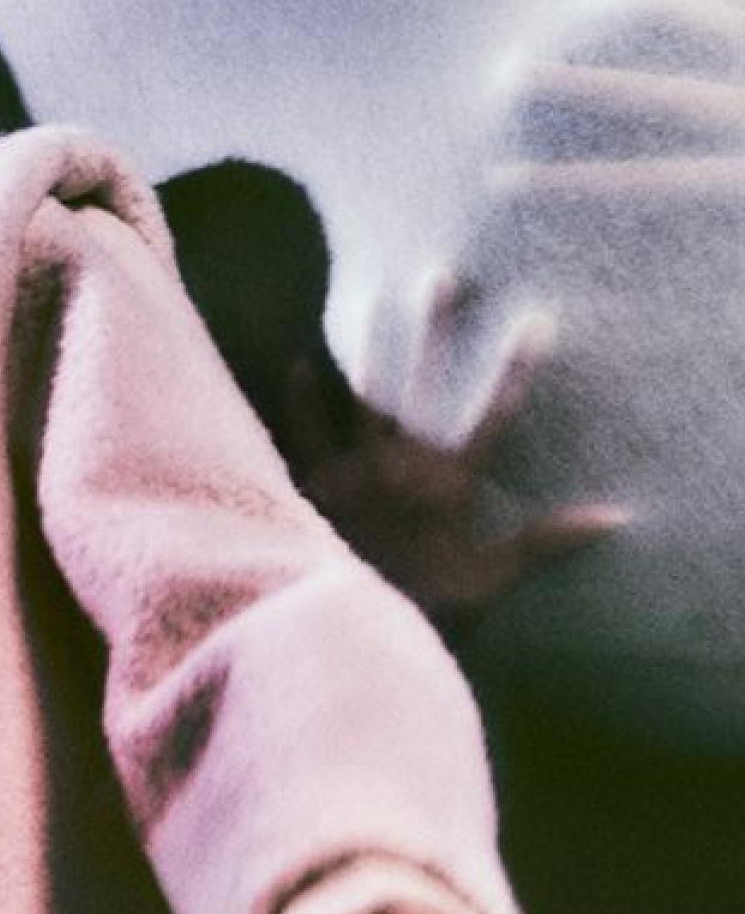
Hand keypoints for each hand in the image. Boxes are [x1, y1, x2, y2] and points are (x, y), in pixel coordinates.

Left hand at [281, 280, 622, 625]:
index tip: (537, 317)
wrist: (344, 639)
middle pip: (420, 385)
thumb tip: (614, 517)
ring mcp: (351, 475)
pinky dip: (299, 398)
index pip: (492, 415)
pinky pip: (300, 434)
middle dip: (434, 329)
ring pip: (359, 397)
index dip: (515, 366)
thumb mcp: (490, 581)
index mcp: (447, 486)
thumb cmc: (424, 612)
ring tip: (369, 297)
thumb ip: (544, 541)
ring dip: (366, 347)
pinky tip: (298, 360)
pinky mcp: (311, 488)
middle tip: (440, 274)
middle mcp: (399, 468)